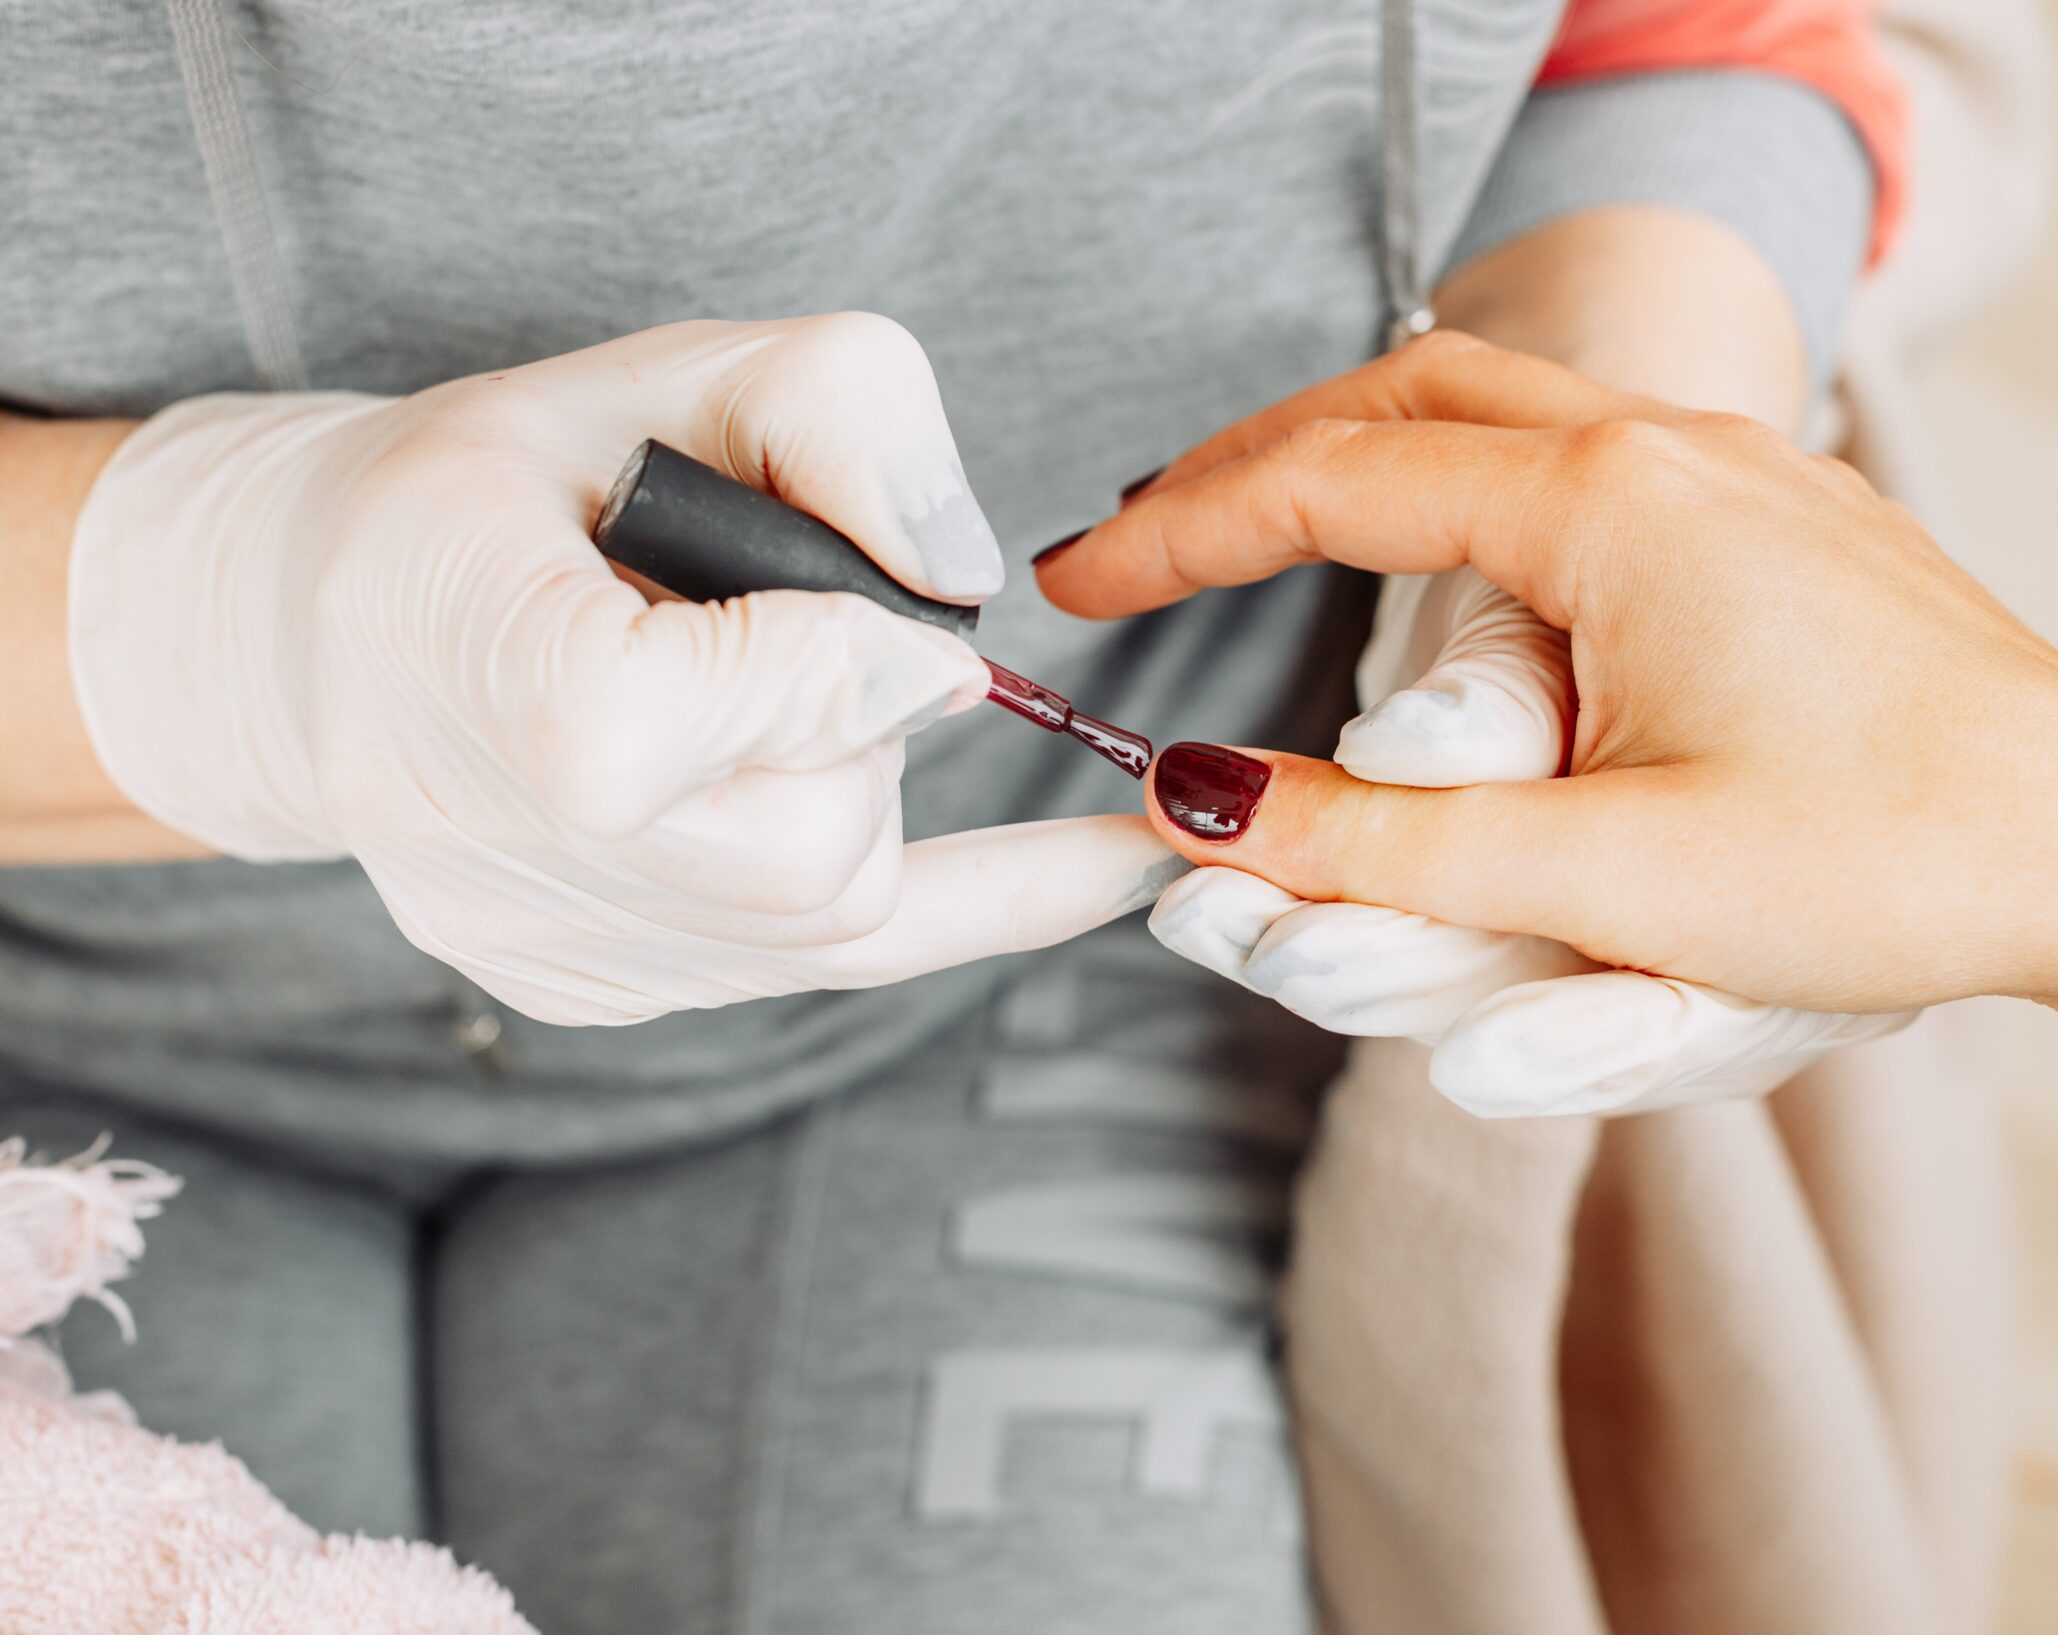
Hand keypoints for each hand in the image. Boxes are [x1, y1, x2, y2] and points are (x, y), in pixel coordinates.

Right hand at [68, 315, 1175, 1024]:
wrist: (319, 624)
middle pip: (835, 840)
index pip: (798, 702)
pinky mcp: (614, 994)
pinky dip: (986, 899)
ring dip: (853, 788)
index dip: (847, 638)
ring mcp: (585, 958)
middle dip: (858, 729)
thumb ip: (841, 408)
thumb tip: (967, 575)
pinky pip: (837, 964)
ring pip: (840, 912)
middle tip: (779, 641)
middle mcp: (556, 873)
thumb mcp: (668, 371)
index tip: (813, 593)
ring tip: (757, 700)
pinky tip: (1125, 865)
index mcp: (535, 707)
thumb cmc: (502, 486)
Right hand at [1042, 334, 2057, 1262]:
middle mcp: (1675, 451)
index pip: (1330, 478)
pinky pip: (1589, 467)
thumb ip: (1381, 843)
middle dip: (1257, 462)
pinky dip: (1474, 501)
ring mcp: (1743, 478)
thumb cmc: (1894, 858)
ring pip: (1504, 419)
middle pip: (1407, 395)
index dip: (1180, 532)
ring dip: (1368, 466)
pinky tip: (1458, 578)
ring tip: (1269, 543)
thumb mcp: (1605, 877)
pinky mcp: (1785, 532)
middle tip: (1148, 538)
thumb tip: (1201, 804)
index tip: (1075, 581)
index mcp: (1611, 503)